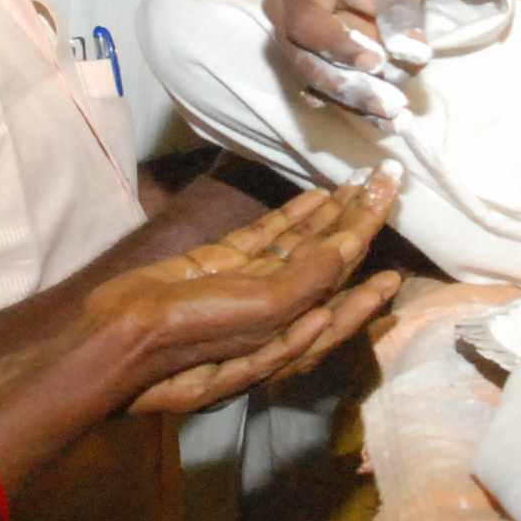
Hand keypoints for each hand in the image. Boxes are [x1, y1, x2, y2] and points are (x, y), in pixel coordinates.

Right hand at [103, 174, 406, 413]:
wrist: (122, 330)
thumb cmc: (196, 333)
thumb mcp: (263, 311)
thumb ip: (309, 279)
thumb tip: (347, 249)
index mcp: (290, 333)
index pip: (340, 296)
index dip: (369, 269)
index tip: (397, 243)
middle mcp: (275, 312)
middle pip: (328, 267)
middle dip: (359, 228)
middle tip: (387, 189)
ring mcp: (246, 286)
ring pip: (300, 247)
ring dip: (331, 218)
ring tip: (361, 187)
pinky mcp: (220, 264)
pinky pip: (265, 238)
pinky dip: (291, 217)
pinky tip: (315, 197)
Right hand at [265, 0, 433, 122]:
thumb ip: (400, 10)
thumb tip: (411, 55)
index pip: (306, 22)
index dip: (339, 47)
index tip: (377, 62)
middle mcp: (282, 8)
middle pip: (304, 59)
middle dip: (350, 86)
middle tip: (393, 105)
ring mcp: (288, 37)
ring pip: (313, 78)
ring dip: (356, 102)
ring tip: (398, 118)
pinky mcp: (304, 58)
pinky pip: (323, 86)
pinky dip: (356, 104)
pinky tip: (389, 120)